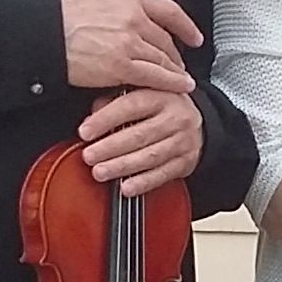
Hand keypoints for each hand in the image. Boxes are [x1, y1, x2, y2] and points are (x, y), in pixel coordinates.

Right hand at [62, 0, 202, 90]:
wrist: (46, 36)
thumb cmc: (64, 20)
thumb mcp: (98, 0)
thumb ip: (122, 8)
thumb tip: (137, 18)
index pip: (168, 9)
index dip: (185, 25)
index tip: (193, 36)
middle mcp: (133, 17)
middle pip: (166, 38)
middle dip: (176, 55)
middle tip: (179, 64)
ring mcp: (129, 42)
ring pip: (163, 58)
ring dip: (175, 70)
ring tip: (180, 79)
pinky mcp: (121, 66)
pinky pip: (155, 76)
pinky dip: (171, 82)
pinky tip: (179, 86)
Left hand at [79, 83, 202, 195]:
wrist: (197, 123)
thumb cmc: (161, 108)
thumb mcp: (141, 93)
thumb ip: (115, 101)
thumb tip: (91, 117)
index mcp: (161, 95)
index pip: (130, 106)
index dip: (105, 119)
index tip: (85, 131)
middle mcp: (176, 117)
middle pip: (139, 135)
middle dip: (110, 148)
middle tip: (89, 156)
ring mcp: (183, 141)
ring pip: (149, 157)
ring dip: (122, 167)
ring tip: (101, 172)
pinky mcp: (186, 162)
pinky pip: (162, 175)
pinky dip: (143, 183)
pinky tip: (126, 187)